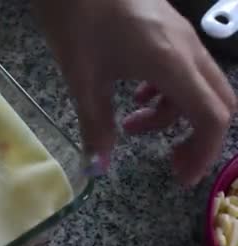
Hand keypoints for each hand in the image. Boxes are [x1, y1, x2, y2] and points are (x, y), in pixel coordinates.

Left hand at [33, 0, 235, 184]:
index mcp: (172, 63)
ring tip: (130, 124)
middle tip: (165, 159)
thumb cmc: (76, 20)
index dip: (203, 153)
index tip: (179, 177)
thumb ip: (95, 124)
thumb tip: (99, 167)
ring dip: (172, 114)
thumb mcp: (82, 77)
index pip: (212, 118)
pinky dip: (168, 91)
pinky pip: (185, 67)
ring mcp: (182, 35)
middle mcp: (188, 49)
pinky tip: (136, 94)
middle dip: (196, 137)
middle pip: (217, 102)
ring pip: (198, 85)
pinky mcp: (169, 27)